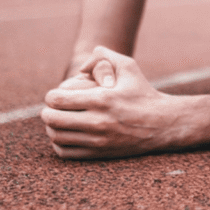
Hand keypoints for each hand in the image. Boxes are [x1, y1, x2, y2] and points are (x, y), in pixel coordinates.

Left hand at [42, 46, 174, 158]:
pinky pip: (66, 152)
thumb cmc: (142, 92)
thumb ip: (103, 55)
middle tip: (51, 108)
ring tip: (57, 120)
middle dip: (47, 112)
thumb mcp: (128, 66)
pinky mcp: (99, 154)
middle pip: (53, 120)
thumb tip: (81, 65)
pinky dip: (60, 143)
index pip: (58, 100)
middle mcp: (98, 122)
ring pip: (57, 137)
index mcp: (102, 99)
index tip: (55, 95)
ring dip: (52, 128)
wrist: (162, 123)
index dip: (51, 96)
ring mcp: (98, 141)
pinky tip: (65, 134)